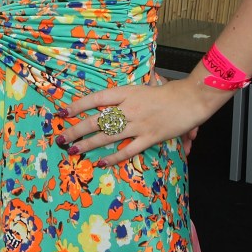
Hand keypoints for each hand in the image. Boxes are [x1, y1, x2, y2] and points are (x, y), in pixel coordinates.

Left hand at [56, 76, 210, 165]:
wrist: (190, 99)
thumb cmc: (167, 92)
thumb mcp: (143, 88)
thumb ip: (127, 99)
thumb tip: (112, 107)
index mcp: (126, 92)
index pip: (96, 98)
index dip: (78, 105)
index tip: (62, 112)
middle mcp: (129, 108)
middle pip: (97, 119)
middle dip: (76, 129)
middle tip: (61, 138)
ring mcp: (138, 124)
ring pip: (108, 136)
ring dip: (89, 144)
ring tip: (73, 150)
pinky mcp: (150, 138)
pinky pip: (128, 150)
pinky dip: (114, 157)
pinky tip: (102, 163)